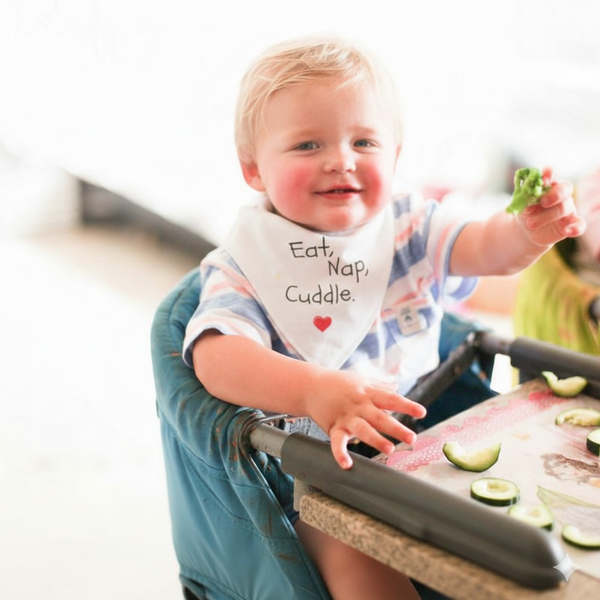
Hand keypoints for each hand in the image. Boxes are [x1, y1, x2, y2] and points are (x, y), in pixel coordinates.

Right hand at [303, 369, 426, 468]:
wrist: (311, 385)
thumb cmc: (338, 383)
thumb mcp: (361, 379)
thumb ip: (380, 385)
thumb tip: (397, 386)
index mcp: (368, 392)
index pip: (391, 399)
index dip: (406, 405)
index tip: (422, 412)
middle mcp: (359, 404)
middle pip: (380, 417)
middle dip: (396, 428)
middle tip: (412, 438)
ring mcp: (346, 416)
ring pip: (363, 429)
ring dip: (375, 440)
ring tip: (389, 449)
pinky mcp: (333, 427)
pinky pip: (337, 442)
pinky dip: (340, 454)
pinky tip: (347, 464)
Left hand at [518, 168, 585, 245]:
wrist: (527, 230)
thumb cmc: (525, 212)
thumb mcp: (520, 203)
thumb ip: (524, 196)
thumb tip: (527, 191)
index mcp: (547, 185)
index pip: (551, 173)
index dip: (549, 173)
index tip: (544, 178)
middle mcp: (560, 194)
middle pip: (565, 188)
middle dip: (555, 194)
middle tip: (543, 202)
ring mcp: (567, 208)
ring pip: (564, 208)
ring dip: (545, 217)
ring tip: (530, 223)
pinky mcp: (570, 223)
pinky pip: (579, 224)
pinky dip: (575, 228)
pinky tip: (568, 231)